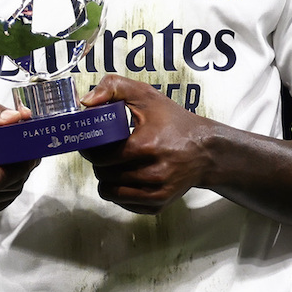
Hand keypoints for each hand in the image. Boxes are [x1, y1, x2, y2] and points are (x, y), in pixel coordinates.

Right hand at [0, 96, 39, 217]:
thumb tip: (15, 118)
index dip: (19, 167)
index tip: (28, 152)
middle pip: (5, 187)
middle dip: (21, 171)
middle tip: (25, 155)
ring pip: (7, 196)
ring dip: (17, 180)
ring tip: (13, 162)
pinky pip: (1, 203)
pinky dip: (8, 189)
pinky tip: (3, 174)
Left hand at [80, 75, 210, 214]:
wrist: (206, 150)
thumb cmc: (174, 121)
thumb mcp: (147, 95)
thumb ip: (114, 87)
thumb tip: (86, 102)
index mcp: (148, 145)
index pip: (104, 156)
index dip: (91, 149)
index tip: (91, 142)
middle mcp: (155, 172)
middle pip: (105, 174)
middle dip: (98, 163)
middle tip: (102, 151)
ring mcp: (158, 191)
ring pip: (111, 192)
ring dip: (106, 178)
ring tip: (111, 164)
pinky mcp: (160, 204)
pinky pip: (124, 204)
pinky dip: (119, 192)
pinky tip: (124, 177)